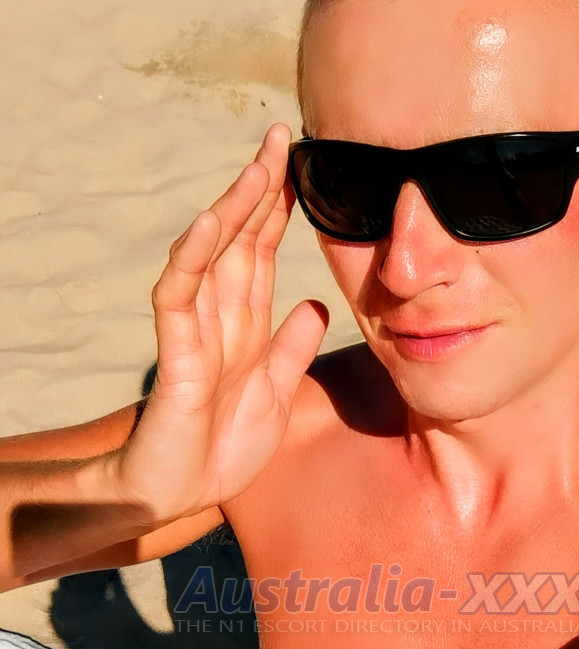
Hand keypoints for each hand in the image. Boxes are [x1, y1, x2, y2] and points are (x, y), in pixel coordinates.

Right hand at [116, 124, 328, 521]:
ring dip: (232, 211)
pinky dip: (192, 261)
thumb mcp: (277, 393)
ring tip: (257, 167)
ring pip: (210, 257)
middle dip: (261, 190)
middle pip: (240, 241)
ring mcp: (196, 333)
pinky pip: (178, 298)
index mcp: (247, 326)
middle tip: (284, 137)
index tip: (305, 169)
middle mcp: (221, 319)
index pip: (263, 254)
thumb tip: (315, 303)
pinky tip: (212, 226)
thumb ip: (292, 349)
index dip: (281, 212)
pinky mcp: (176, 356)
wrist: (181, 494)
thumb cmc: (222, 447)